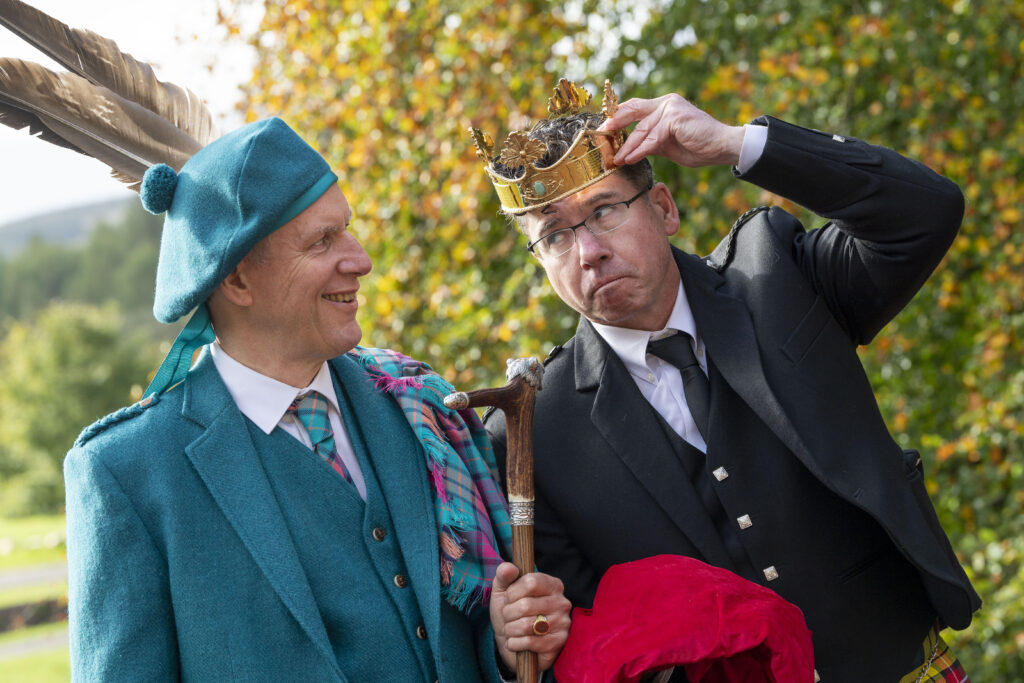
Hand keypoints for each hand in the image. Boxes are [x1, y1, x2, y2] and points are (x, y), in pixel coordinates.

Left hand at [489, 562, 571, 672]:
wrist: (514, 642)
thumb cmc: (511, 612)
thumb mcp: (503, 590)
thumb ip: (504, 574)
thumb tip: (509, 568)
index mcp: (552, 584)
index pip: (531, 582)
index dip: (512, 592)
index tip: (508, 599)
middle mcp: (562, 602)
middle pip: (526, 605)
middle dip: (508, 613)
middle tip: (508, 617)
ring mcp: (563, 623)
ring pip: (526, 625)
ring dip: (510, 629)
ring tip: (511, 629)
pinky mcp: (558, 643)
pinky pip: (529, 642)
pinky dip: (514, 643)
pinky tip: (515, 641)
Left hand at [599, 93, 744, 167]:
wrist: (722, 147)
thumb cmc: (698, 146)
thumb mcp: (667, 144)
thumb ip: (651, 141)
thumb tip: (631, 148)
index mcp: (664, 105)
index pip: (635, 107)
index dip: (618, 116)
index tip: (604, 130)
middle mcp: (666, 102)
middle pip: (632, 110)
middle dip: (614, 124)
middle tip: (601, 137)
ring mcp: (671, 108)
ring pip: (641, 129)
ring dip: (626, 146)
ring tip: (616, 159)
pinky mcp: (674, 119)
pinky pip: (652, 137)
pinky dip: (639, 150)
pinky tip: (630, 159)